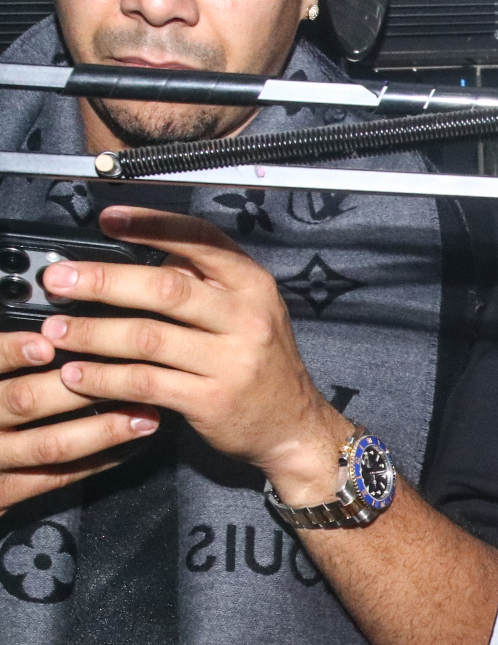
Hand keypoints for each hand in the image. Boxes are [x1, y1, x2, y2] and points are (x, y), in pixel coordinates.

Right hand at [0, 325, 157, 512]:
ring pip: (49, 444)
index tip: (45, 344)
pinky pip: (57, 476)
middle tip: (124, 373)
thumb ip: (3, 368)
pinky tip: (128, 450)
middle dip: (75, 388)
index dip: (11, 352)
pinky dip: (97, 462)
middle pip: (23, 401)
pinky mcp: (7, 492)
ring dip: (102, 429)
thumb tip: (45, 341)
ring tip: (144, 416)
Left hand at [37, 206, 351, 505]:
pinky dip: (104, 377)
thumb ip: (204, 281)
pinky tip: (78, 373)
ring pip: (148, 338)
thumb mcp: (249, 310)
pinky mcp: (211, 399)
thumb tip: (146, 249)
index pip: (201, 241)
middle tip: (60, 280)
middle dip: (105, 282)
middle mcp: (247, 319)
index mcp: (253, 286)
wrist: (293, 425)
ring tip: (57, 330)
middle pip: (166, 289)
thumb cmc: (261, 362)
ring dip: (93, 333)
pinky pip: (145, 382)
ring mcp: (231, 361)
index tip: (108, 219)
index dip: (152, 226)